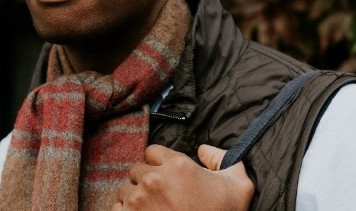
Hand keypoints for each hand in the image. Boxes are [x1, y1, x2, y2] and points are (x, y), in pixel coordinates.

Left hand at [112, 144, 253, 210]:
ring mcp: (139, 199)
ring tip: (152, 208)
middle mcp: (154, 178)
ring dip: (135, 196)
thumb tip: (203, 150)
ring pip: (126, 189)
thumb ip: (222, 158)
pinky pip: (116, 208)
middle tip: (161, 194)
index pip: (152, 151)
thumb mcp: (239, 185)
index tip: (168, 175)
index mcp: (177, 164)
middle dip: (147, 179)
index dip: (160, 163)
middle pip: (137, 170)